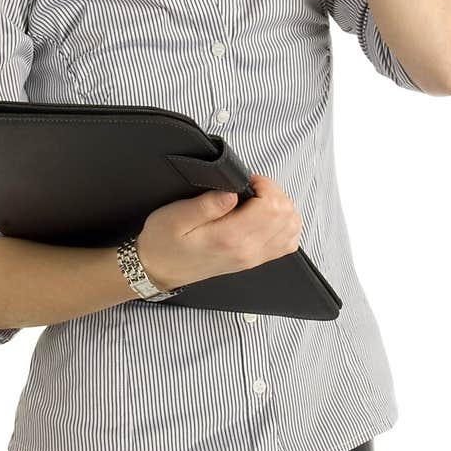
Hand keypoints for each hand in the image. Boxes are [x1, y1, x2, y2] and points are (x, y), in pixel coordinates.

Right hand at [136, 173, 302, 290]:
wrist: (159, 270)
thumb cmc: (164, 243)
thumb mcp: (175, 216)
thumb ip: (206, 204)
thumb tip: (232, 192)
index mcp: (230, 237)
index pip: (272, 208)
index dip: (266, 185)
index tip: (247, 180)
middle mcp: (247, 250)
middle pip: (287, 217)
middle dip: (275, 193)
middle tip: (252, 187)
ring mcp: (253, 257)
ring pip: (292, 229)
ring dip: (281, 208)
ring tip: (258, 200)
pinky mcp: (254, 260)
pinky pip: (286, 243)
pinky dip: (284, 225)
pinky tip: (266, 216)